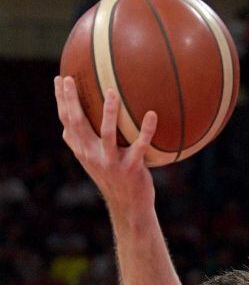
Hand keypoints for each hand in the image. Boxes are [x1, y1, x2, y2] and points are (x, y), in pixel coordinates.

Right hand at [54, 76, 157, 214]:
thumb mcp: (93, 162)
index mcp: (83, 150)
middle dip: (72, 100)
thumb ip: (82, 144)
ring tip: (112, 92)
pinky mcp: (131, 168)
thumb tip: (68, 126)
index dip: (61, 100)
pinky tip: (152, 114)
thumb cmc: (113, 179)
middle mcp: (92, 155)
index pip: (67, 121)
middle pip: (78, 123)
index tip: (59, 79)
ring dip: (109, 112)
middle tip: (71, 79)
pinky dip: (147, 130)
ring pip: (107, 133)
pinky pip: (140, 146)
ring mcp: (111, 162)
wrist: (129, 206)